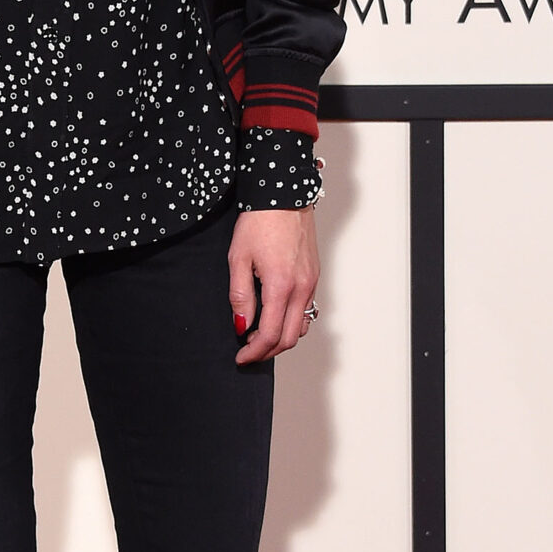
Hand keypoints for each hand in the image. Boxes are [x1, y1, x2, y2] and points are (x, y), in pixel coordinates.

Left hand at [229, 205, 318, 365]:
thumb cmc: (259, 222)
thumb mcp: (238, 258)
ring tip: (258, 336)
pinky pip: (306, 310)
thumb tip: (241, 325)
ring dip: (280, 339)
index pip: (269, 335)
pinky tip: (274, 317)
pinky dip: (290, 323)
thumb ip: (240, 296)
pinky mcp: (314, 277)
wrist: (284, 194)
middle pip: (288, 338)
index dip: (254, 352)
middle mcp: (302, 288)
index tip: (240, 357)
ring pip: (300, 327)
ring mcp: (311, 283)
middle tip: (247, 352)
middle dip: (267, 352)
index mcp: (281, 286)